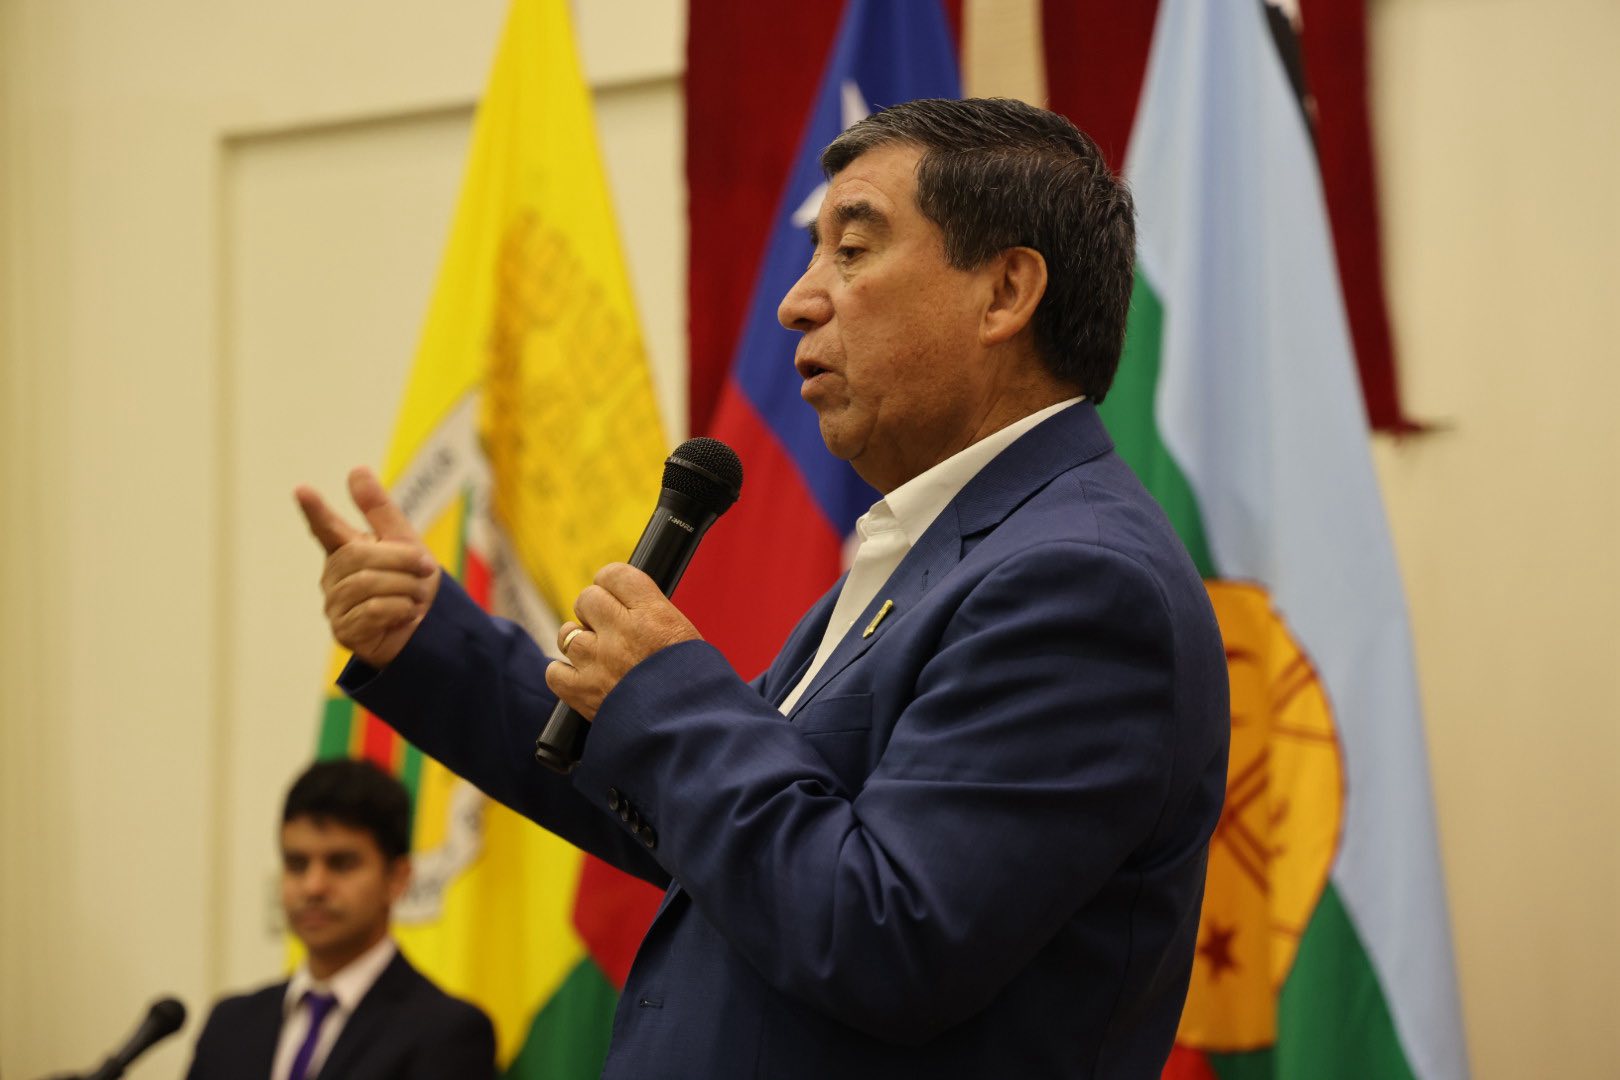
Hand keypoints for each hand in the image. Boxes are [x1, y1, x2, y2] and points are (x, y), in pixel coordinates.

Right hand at [294, 467, 440, 668]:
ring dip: (405, 588)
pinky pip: (372, 611)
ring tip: (417, 597)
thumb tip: (356, 470)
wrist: (431, 631)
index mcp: (347, 550)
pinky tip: (408, 614)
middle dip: (401, 561)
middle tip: (426, 569)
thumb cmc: (414, 584)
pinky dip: (399, 610)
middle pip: (359, 556)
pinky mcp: (344, 631)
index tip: (302, 490)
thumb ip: (380, 511)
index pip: (326, 528)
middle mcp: (334, 576)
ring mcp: (336, 605)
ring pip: (367, 584)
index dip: (315, 511)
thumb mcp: (404, 543)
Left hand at [546, 563, 701, 719]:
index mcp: (652, 615)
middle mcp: (621, 632)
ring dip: (578, 642)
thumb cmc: (695, 686)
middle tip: (609, 626)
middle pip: (587, 599)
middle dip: (595, 611)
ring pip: (566, 634)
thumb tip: (628, 604)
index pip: (615, 575)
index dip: (612, 583)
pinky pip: (555, 672)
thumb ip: (652, 616)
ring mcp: (597, 662)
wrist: (690, 730)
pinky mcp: (582, 693)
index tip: (615, 593)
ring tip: (597, 655)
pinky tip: (583, 679)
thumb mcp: (685, 636)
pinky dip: (564, 675)